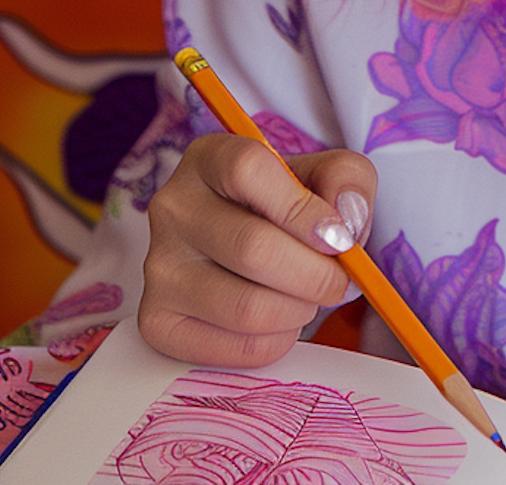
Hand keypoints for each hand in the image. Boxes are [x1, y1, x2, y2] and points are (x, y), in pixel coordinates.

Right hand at [140, 134, 377, 367]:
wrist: (248, 242)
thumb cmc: (289, 201)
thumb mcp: (327, 171)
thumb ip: (347, 180)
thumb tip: (344, 223)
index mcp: (210, 157)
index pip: (248, 171)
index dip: (303, 210)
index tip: (338, 237)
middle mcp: (173, 207)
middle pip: (252, 248)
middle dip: (316, 274)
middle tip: (341, 282)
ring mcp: (158, 267)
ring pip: (244, 306)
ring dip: (298, 310)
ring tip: (310, 298)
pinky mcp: (158, 321)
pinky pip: (231, 347)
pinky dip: (276, 340)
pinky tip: (284, 320)